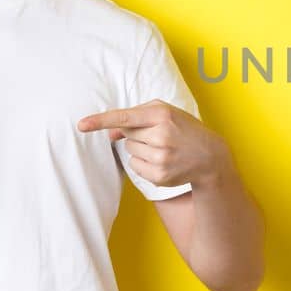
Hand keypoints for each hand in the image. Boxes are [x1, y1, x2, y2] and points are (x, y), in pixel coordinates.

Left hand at [77, 100, 228, 187]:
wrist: (210, 156)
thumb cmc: (184, 129)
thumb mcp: (165, 114)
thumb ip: (136, 116)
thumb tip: (109, 133)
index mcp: (162, 115)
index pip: (125, 117)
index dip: (101, 121)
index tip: (81, 125)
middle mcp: (161, 136)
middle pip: (127, 135)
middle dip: (138, 134)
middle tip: (160, 136)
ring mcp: (160, 158)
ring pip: (130, 151)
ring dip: (141, 149)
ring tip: (163, 148)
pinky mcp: (159, 176)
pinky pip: (135, 167)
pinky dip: (144, 163)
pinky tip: (162, 160)